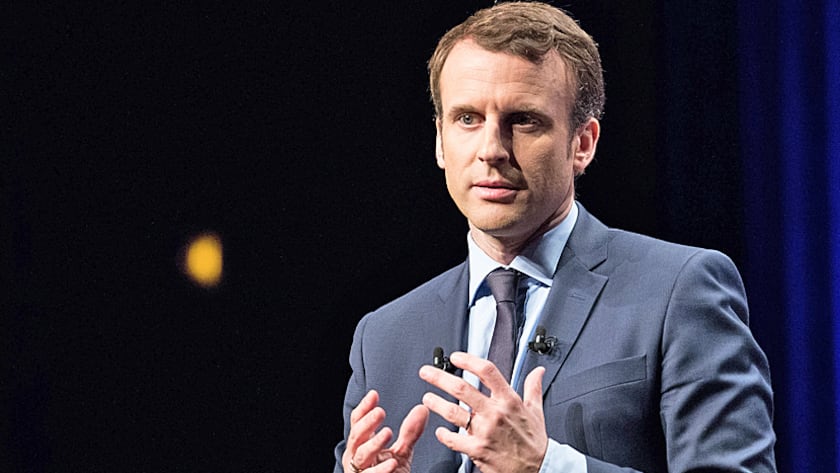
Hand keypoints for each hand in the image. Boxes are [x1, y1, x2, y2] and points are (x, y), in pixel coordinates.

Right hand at [342, 390, 428, 472]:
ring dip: (373, 443)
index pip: (358, 422)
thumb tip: (422, 409)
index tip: (374, 395)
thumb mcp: (402, 451)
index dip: (364, 408)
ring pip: (361, 455)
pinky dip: (380, 469)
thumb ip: (409, 432)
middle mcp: (355, 457)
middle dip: (367, 422)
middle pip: (356, 435)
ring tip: (388, 432)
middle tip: (380, 411)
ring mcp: (358, 472)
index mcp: (361, 444)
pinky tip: (392, 462)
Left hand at [419, 352, 547, 472]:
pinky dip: (443, 434)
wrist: (538, 469)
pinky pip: (453, 439)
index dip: (468, 361)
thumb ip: (532, 388)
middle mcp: (494, 413)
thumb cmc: (534, 442)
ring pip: (452, 412)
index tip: (455, 357)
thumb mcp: (536, 411)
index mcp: (509, 400)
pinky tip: (439, 431)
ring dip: (435, 403)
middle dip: (439, 378)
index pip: (486, 372)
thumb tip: (537, 372)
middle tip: (426, 372)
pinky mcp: (477, 450)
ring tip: (427, 398)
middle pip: (461, 389)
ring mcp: (484, 431)